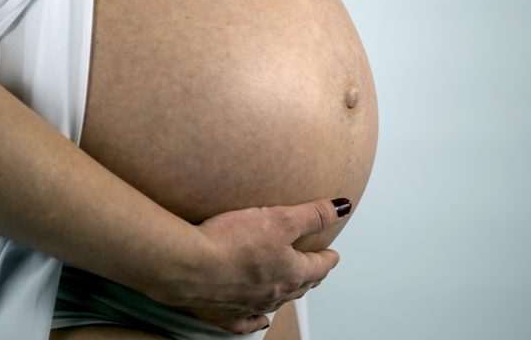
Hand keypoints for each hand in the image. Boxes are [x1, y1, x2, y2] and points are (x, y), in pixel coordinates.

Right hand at [152, 198, 351, 334]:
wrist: (188, 266)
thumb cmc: (231, 241)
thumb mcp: (280, 218)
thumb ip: (313, 215)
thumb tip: (342, 207)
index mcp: (290, 273)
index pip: (318, 266)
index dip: (328, 259)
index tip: (333, 255)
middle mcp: (273, 294)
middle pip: (299, 286)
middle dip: (311, 276)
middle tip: (316, 270)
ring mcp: (248, 306)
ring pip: (276, 302)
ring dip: (288, 294)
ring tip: (292, 288)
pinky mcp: (223, 313)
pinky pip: (246, 322)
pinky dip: (257, 320)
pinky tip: (261, 319)